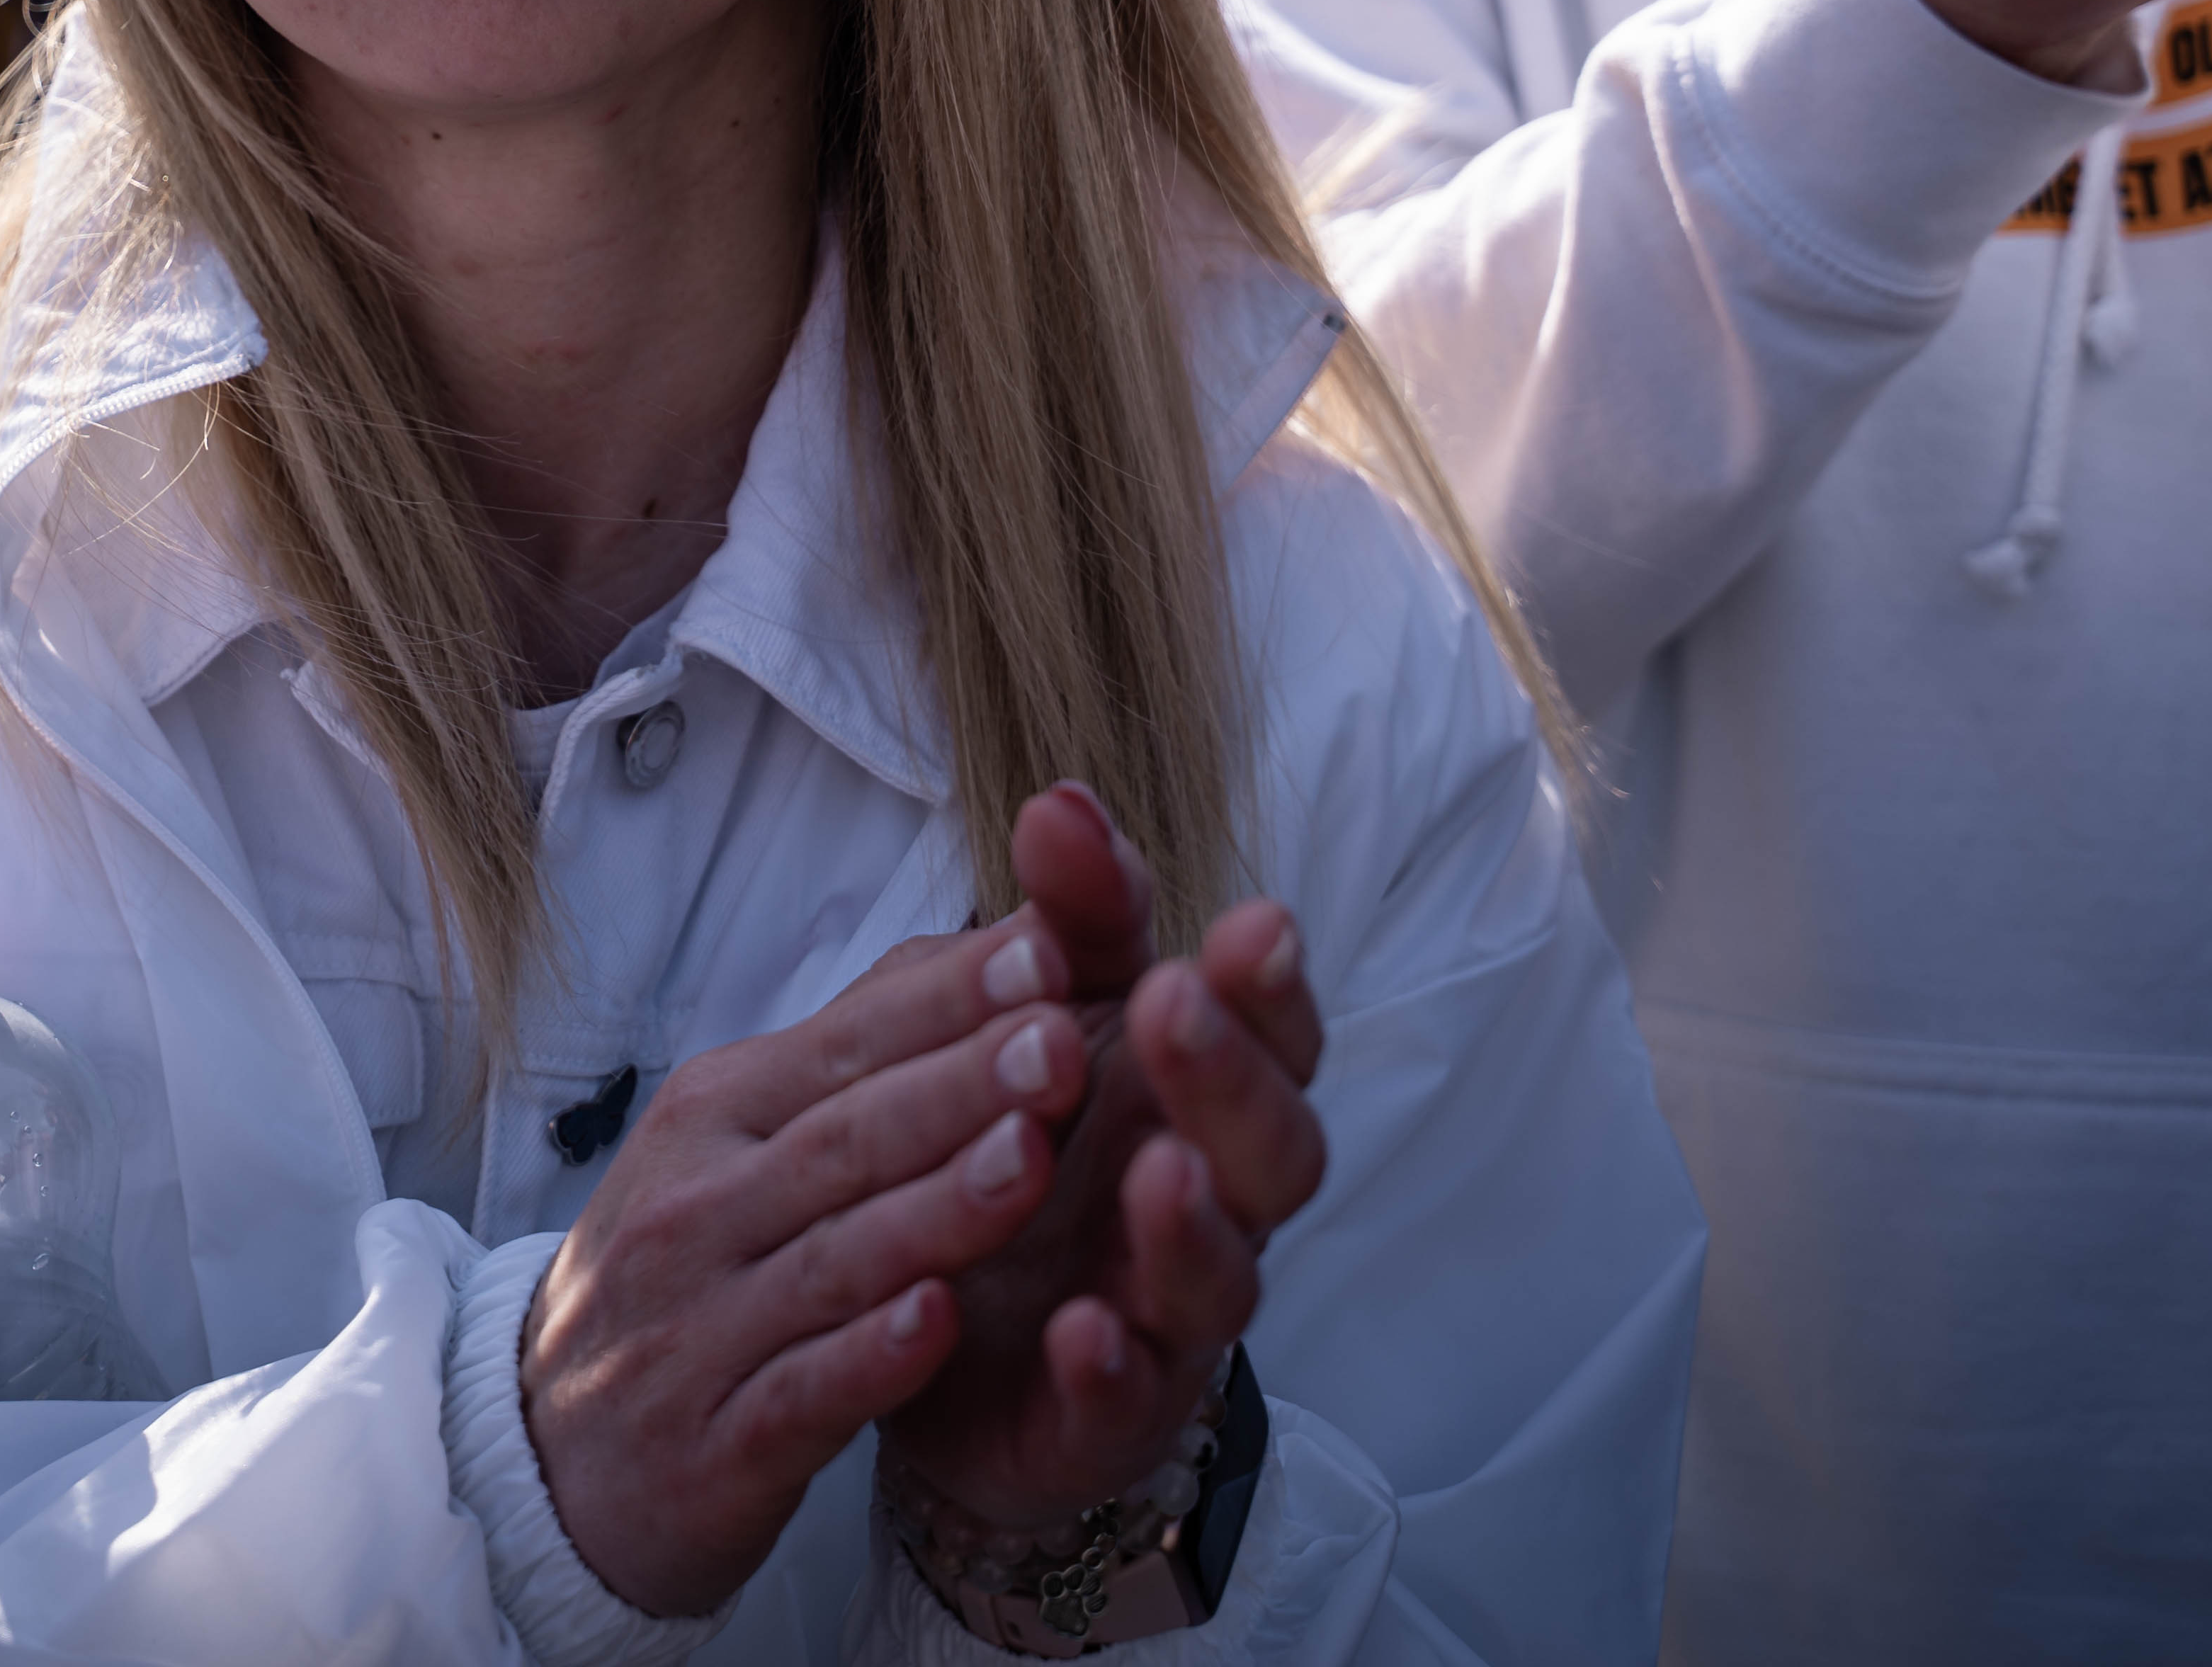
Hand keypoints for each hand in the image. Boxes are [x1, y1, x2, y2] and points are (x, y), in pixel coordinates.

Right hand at [523, 890, 1100, 1614]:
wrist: (545, 1457)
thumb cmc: (678, 1274)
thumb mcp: (728, 1149)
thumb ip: (845, 1068)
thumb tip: (973, 954)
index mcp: (711, 1116)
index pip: (844, 1043)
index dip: (950, 1001)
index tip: (1057, 949)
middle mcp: (696, 1208)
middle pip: (846, 1138)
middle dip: (961, 1087)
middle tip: (1065, 1039)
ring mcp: (700, 1329)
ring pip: (835, 1259)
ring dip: (938, 1209)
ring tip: (1035, 1159)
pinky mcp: (716, 1446)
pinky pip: (802, 1392)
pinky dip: (869, 1358)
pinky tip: (939, 1324)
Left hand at [878, 787, 1327, 1539]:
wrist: (937, 1337)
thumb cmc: (1024, 1149)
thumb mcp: (1039, 1016)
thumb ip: (1070, 921)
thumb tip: (1060, 797)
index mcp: (1202, 1095)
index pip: (1272, 1033)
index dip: (1270, 986)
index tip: (1250, 922)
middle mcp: (1212, 1202)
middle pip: (1274, 1148)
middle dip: (1234, 1076)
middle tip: (1178, 1003)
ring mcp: (1167, 1316)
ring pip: (1223, 1277)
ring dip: (1196, 1221)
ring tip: (1157, 1168)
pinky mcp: (1107, 1414)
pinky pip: (1127, 1396)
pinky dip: (1111, 1364)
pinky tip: (1080, 1330)